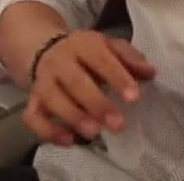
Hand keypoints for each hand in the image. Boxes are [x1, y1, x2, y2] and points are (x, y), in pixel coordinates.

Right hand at [22, 30, 156, 145]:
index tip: (134, 97)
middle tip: (118, 124)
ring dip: (73, 117)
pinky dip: (48, 131)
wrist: (46, 49)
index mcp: (82, 44)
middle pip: (75, 82)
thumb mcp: (109, 47)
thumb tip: (151, 72)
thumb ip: (130, 58)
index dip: (117, 77)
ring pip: (52, 99)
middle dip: (97, 104)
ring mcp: (43, 81)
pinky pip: (33, 117)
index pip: (100, 58)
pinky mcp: (32, 100)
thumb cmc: (87, 53)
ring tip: (94, 132)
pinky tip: (69, 141)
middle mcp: (59, 61)